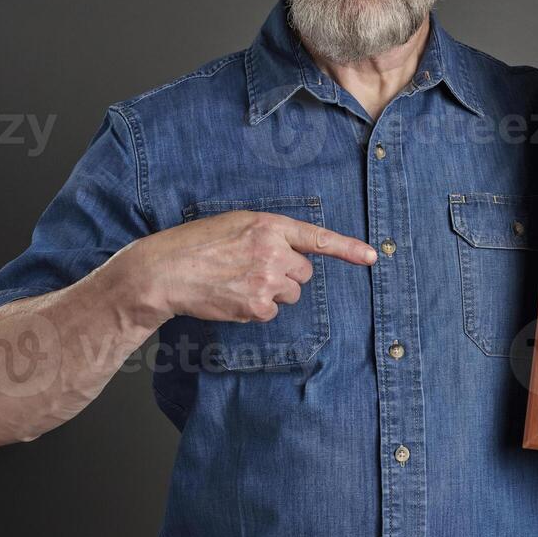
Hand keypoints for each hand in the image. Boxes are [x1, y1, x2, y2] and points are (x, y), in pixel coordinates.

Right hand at [129, 210, 377, 322]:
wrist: (165, 271)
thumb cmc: (196, 244)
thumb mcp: (236, 225)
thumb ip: (268, 234)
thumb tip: (293, 254)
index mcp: (268, 225)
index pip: (317, 237)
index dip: (348, 248)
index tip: (372, 257)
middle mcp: (273, 252)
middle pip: (304, 272)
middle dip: (287, 273)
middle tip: (254, 269)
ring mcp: (267, 281)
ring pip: (291, 294)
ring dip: (274, 291)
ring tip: (239, 282)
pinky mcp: (258, 306)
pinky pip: (273, 311)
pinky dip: (257, 308)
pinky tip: (234, 297)